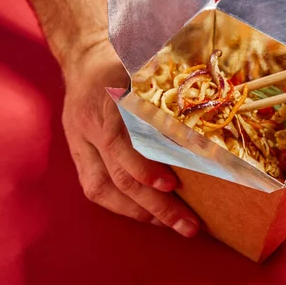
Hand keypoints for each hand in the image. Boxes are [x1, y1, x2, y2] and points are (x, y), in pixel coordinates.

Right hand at [61, 40, 199, 236]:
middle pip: (117, 176)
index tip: (173, 185)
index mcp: (104, 102)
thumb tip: (207, 120)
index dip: (145, 169)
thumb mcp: (143, 67)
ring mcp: (79, 143)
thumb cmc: (124, 62)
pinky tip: (148, 215)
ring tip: (170, 226)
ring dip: (139, 212)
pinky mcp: (78, 155)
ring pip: (102, 189)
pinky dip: (123, 206)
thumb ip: (166, 93)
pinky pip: (95, 188)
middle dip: (155, 205)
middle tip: (188, 225)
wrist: (84, 58)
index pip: (120, 144)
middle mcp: (87, 126)